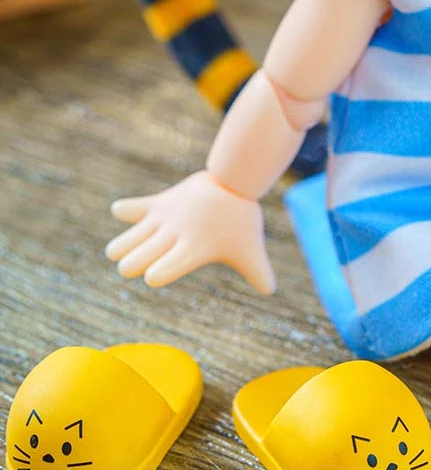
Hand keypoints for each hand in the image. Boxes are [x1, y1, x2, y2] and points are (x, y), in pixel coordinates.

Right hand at [105, 170, 274, 292]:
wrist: (236, 177)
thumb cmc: (242, 218)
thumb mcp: (252, 249)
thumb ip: (259, 273)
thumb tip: (270, 291)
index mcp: (193, 250)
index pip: (158, 275)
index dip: (156, 276)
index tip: (161, 272)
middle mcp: (173, 235)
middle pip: (129, 265)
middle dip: (131, 268)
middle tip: (148, 259)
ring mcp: (163, 218)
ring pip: (120, 245)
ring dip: (122, 249)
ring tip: (138, 244)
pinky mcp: (157, 203)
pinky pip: (129, 208)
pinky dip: (125, 212)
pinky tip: (132, 214)